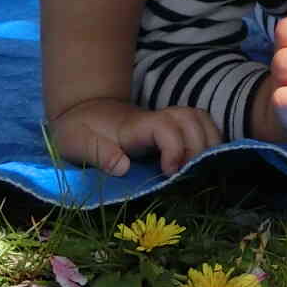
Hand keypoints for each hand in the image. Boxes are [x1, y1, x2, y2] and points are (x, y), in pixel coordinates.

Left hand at [49, 97, 218, 176]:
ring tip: (200, 169)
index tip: (169, 173)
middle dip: (199, 146)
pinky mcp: (169, 128)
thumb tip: (124, 167)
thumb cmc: (79, 131)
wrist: (82, 111)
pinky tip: (201, 161)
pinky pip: (199, 125)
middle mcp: (155, 118)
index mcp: (135, 125)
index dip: (175, 148)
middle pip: (192, 119)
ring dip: (208, 141)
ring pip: (200, 119)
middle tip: (189, 174)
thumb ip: (99, 153)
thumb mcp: (77, 143)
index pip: (166, 127)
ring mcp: (164, 121)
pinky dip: (208, 140)